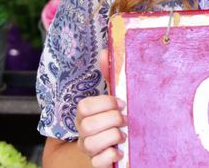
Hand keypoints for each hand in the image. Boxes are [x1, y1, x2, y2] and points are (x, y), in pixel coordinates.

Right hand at [75, 51, 126, 166]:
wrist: (118, 145)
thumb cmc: (115, 118)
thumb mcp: (113, 98)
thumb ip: (109, 76)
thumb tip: (105, 51)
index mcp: (85, 114)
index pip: (84, 106)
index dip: (105, 103)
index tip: (121, 103)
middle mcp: (82, 132)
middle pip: (88, 125)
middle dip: (112, 120)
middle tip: (126, 120)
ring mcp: (88, 149)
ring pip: (91, 144)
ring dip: (113, 137)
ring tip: (123, 136)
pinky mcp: (96, 163)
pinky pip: (97, 162)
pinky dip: (111, 156)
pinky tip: (120, 151)